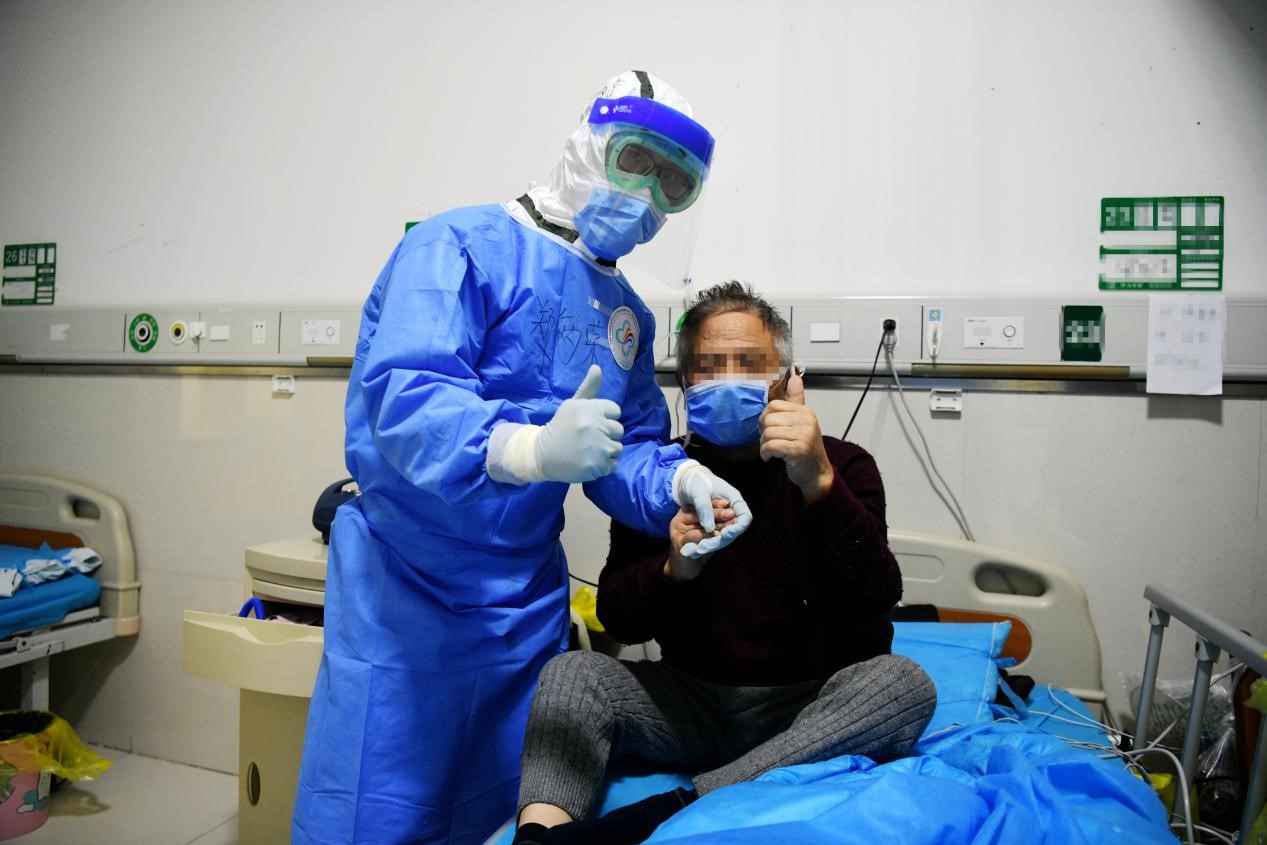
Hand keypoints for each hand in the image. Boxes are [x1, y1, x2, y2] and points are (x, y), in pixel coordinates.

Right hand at [535, 365, 623, 482]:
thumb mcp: (573, 405)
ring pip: (617, 448)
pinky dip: (603, 465)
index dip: (605, 418)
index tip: (590, 423)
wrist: (541, 454)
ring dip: (607, 451)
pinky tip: (588, 461)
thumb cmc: (561, 427)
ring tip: (589, 451)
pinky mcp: (596, 466)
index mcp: (589, 408)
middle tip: (589, 438)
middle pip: (619, 430)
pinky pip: (613, 464)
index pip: (615, 411)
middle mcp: (594, 426)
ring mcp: (596, 448)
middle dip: (607, 434)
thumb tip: (597, 368)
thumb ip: (588, 387)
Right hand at [664, 499, 733, 580]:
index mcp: (685, 513)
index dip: (714, 503)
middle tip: (732, 514)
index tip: (728, 503)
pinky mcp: (679, 542)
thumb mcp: (707, 531)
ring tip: (729, 526)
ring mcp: (677, 531)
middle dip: (718, 514)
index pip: (700, 504)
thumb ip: (714, 522)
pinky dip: (708, 537)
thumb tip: (731, 513)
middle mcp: (679, 519)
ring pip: (699, 525)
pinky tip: (719, 537)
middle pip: (700, 513)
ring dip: (716, 526)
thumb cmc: (698, 547)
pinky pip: (695, 537)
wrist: (684, 568)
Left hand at [673, 464, 752, 554]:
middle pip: (731, 532)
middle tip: (700, 548)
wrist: (685, 481)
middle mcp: (730, 511)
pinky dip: (701, 544)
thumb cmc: (694, 482)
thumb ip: (704, 508)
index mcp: (733, 499)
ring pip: (720, 537)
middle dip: (717, 542)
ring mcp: (723, 519)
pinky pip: (710, 537)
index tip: (724, 534)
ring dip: (708, 546)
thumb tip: (709, 528)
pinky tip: (690, 551)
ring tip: (691, 552)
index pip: (745, 517)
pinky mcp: (713, 525)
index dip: (737, 528)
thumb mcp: (698, 492)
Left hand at [758, 368, 833, 503]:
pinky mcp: (798, 450)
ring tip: (771, 451)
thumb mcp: (801, 421)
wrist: (817, 473)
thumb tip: (794, 376)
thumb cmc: (805, 447)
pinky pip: (771, 446)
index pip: (774, 405)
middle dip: (763, 433)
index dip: (765, 418)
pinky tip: (769, 458)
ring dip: (764, 445)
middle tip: (769, 442)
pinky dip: (765, 453)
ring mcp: (804, 435)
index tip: (769, 429)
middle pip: (768, 420)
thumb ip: (796, 399)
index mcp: (805, 411)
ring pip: (768, 433)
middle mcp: (806, 420)